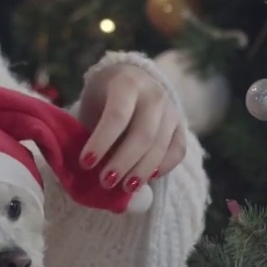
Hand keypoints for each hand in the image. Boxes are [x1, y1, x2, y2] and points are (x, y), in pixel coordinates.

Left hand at [76, 63, 185, 192]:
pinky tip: (149, 178)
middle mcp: (153, 94)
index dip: (101, 142)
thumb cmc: (103, 99)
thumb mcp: (91, 105)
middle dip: (123, 162)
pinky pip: (178, 150)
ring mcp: (170, 109)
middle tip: (105, 182)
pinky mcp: (181, 124)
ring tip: (125, 188)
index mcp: (126, 83)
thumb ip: (89, 132)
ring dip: (142, 170)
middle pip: (142, 134)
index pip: (117, 115)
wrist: (131, 79)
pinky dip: (165, 167)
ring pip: (160, 145)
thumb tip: (85, 170)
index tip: (85, 163)